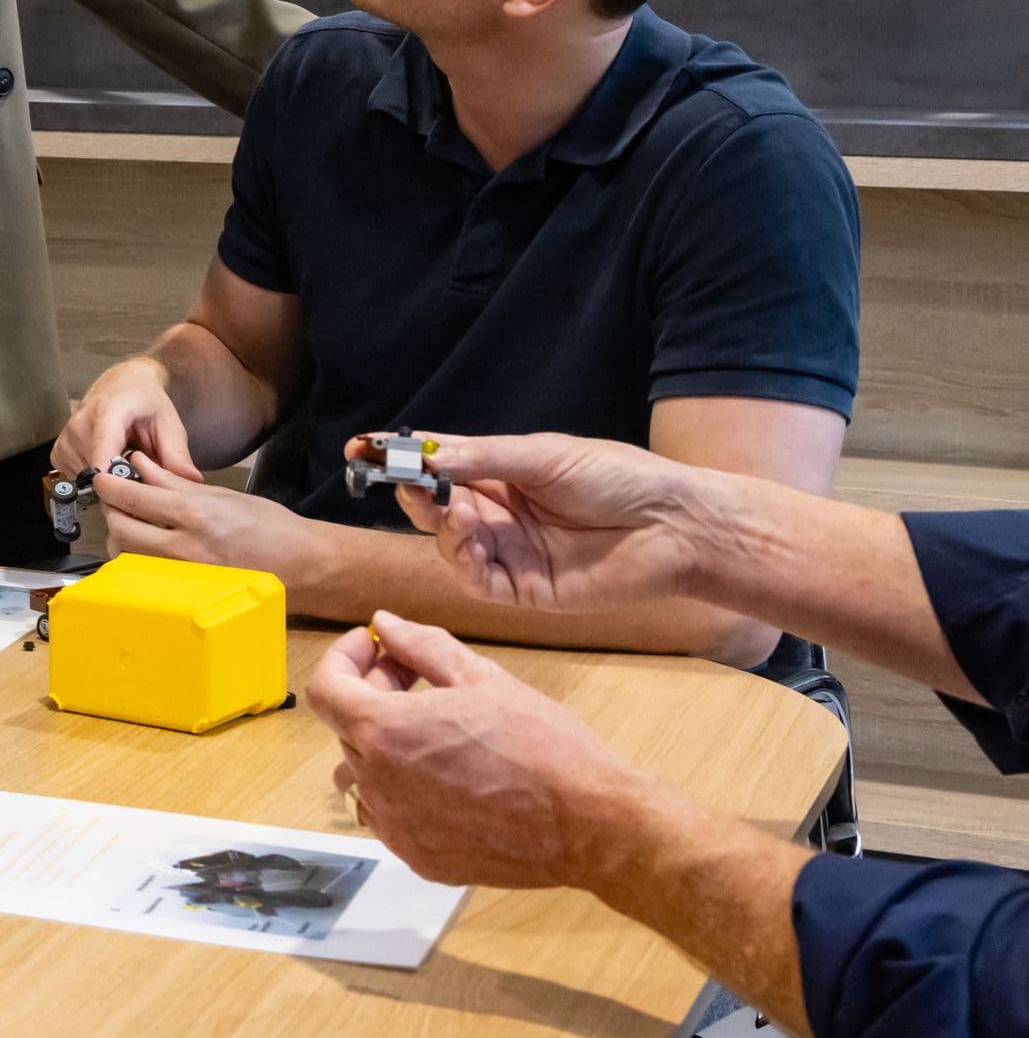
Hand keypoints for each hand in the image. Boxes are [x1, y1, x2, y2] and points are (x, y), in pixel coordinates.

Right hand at [55, 356, 197, 479]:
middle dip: (121, 485)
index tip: (130, 498)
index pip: (102, 453)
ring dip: (108, 482)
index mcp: (108, 412)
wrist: (123, 384)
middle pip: (97, 474)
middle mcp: (80, 424)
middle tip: (142, 479)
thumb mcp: (169, 424)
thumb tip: (191, 480)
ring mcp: (66, 438)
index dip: (115, 481)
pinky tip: (109, 465)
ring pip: (87, 480)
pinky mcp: (58, 451)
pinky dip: (95, 478)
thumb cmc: (145, 403)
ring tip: (125, 467)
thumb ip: (177, 454)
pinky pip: (76, 478)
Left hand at [92, 451, 322, 579]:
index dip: (109, 484)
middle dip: (111, 509)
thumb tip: (140, 464)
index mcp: (196, 515)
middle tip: (117, 497)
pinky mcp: (186, 593)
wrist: (303, 566)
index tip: (102, 476)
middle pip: (120, 528)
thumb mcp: (222, 495)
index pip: (132, 498)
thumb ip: (173, 482)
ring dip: (121, 535)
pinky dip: (137, 559)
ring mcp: (184, 575)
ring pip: (127, 555)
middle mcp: (185, 547)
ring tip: (134, 521)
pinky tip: (148, 547)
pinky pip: (145, 574)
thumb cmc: (271, 528)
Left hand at [306, 611, 656, 889]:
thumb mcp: (483, 678)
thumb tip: (383, 623)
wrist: (591, 824)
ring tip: (435, 731)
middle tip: (420, 679)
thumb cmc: (542, 744)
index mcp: (384, 732)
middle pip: (348, 727)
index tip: (374, 645)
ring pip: (364, 775)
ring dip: (384, 745)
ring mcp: (395, 828)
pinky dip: (404, 789)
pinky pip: (391, 816)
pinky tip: (450, 777)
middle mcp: (376, 784)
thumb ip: (421, 646)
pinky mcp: (419, 859)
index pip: (325, 688)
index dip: (344, 658)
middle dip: (375, 693)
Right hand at [362, 431, 714, 614]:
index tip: (361, 448)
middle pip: (434, 505)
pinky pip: (475, 578)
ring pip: (448, 543)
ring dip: (443, 525)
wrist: (675, 528)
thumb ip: (482, 458)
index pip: (438, 466)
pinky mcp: (523, 589)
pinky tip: (472, 540)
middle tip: (407, 480)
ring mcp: (508, 552)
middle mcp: (498, 514)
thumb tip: (425, 455)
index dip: (399, 458)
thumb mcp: (545, 456)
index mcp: (502, 475)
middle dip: (414, 491)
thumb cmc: (619, 479)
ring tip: (460, 513)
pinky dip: (462, 560)